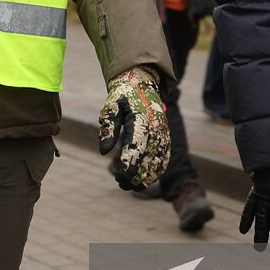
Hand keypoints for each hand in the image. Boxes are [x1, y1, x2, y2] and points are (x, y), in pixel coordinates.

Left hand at [97, 65, 170, 190]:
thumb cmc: (122, 97)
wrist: (141, 83)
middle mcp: (155, 127)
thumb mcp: (110, 107)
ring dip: (148, 176)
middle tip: (122, 185)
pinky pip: (165, 154)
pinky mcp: (166, 134)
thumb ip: (108, 128)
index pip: (136, 149)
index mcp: (140, 120)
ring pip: (159, 159)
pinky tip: (150, 179)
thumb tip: (104, 151)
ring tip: (135, 187)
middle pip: (148, 158)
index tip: (120, 178)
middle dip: (136, 175)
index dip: (129, 166)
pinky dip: (159, 169)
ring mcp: (163, 131)